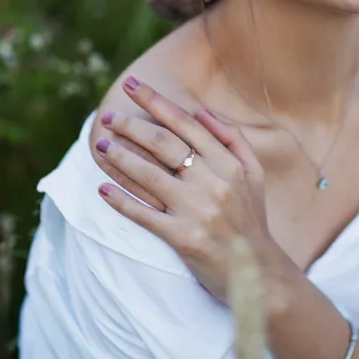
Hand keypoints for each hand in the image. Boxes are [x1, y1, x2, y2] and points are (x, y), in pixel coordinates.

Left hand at [93, 75, 279, 305]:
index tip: (131, 85)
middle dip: (130, 126)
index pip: (185, 123)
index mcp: (227, 163)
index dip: (155, 101)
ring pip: (148, 174)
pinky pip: (143, 213)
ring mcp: (196, 209)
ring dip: (120, 157)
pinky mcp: (182, 237)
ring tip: (100, 146)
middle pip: (162, 143)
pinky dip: (120, 200)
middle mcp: (212, 181)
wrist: (258, 274)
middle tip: (107, 117)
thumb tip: (202, 112)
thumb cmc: (251, 221)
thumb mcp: (253, 176)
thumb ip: (232, 140)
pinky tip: (102, 189)